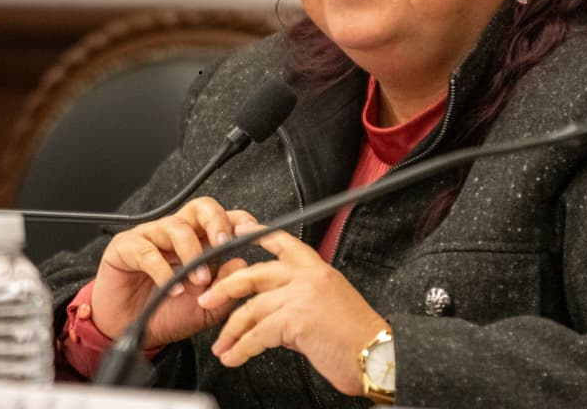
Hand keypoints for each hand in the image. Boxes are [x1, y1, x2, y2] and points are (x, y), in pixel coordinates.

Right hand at [91, 197, 257, 347]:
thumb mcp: (205, 307)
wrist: (128, 329)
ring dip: (192, 254)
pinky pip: (147, 251)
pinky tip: (173, 290)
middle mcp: (176, 232)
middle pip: (201, 208)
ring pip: (176, 227)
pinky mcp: (125, 247)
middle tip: (223, 245)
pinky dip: (163, 272)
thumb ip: (224, 287)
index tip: (254, 233)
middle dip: (216, 222)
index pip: (224, 219)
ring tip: (199, 280)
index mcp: (199, 241)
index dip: (240, 221)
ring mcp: (151, 236)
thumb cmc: (165, 312)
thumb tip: (241, 263)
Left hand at [196, 222, 389, 395]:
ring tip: (221, 346)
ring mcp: (301, 296)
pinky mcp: (296, 319)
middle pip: (255, 274)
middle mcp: (308, 277)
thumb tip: (275, 319)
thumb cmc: (358, 339)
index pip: (283, 243)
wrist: (378, 357)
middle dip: (226, 288)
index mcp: (318, 270)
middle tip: (208, 299)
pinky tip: (234, 357)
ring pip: (251, 308)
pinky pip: (257, 334)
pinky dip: (241, 348)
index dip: (258, 235)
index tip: (239, 230)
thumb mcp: (330, 308)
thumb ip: (299, 305)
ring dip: (231, 330)